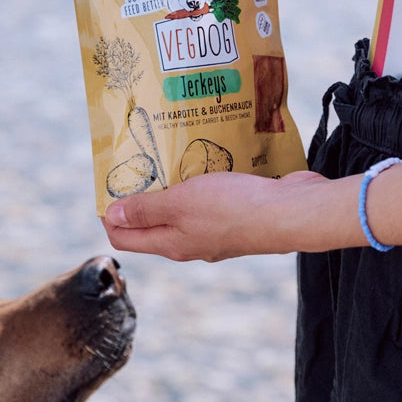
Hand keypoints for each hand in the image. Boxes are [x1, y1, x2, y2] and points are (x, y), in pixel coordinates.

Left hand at [101, 170, 348, 261]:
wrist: (292, 213)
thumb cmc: (235, 208)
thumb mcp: (180, 204)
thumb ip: (145, 210)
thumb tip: (112, 216)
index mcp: (171, 244)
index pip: (125, 238)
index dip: (109, 215)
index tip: (109, 186)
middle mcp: (191, 243)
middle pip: (151, 224)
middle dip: (139, 197)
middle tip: (138, 164)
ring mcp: (216, 233)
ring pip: (183, 211)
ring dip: (172, 187)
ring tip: (168, 157)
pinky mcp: (239, 218)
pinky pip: (211, 202)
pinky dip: (202, 184)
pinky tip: (206, 162)